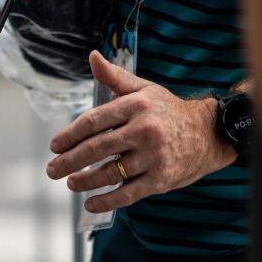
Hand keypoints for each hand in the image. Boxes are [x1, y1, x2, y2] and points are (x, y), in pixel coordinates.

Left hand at [45, 52, 234, 212]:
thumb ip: (115, 77)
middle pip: (97, 148)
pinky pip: (128, 193)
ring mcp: (153, 156)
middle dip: (70, 161)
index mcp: (135, 105)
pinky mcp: (161, 179)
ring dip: (85, 181)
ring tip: (71, 183)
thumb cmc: (168, 111)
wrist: (209, 133)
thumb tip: (92, 57)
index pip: (93, 121)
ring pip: (110, 172)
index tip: (55, 146)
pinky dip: (107, 201)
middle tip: (52, 170)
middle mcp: (143, 130)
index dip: (69, 135)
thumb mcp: (144, 89)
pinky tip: (91, 204)